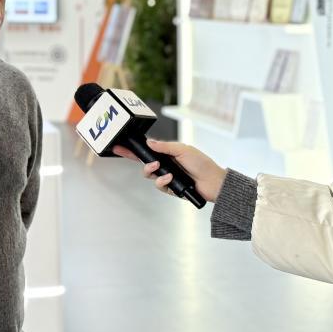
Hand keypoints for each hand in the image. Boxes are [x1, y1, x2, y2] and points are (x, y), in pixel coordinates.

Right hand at [112, 139, 226, 202]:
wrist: (212, 182)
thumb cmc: (202, 163)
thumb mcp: (183, 150)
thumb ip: (165, 146)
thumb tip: (149, 142)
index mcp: (168, 153)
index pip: (147, 150)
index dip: (133, 150)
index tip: (119, 147)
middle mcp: (166, 165)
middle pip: (145, 164)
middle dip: (142, 163)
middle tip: (150, 163)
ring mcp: (168, 177)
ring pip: (150, 176)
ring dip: (153, 172)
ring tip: (161, 169)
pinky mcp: (171, 188)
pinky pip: (159, 186)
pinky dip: (163, 181)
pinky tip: (171, 179)